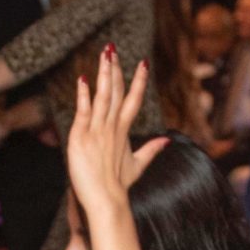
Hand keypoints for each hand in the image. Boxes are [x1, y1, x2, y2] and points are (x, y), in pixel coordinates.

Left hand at [66, 46, 165, 213]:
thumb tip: (166, 141)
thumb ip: (151, 150)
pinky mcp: (82, 138)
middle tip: (112, 48)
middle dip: (115, 69)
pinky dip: (84, 96)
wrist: (107, 201)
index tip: (143, 62)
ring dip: (104, 75)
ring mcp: (98, 131)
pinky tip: (84, 80)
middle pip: (116, 92)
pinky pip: (83, 112)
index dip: (138, 80)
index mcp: (124, 131)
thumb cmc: (119, 186)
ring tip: (105, 55)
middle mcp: (112, 127)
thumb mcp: (137, 166)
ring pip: (103, 97)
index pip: (133, 99)